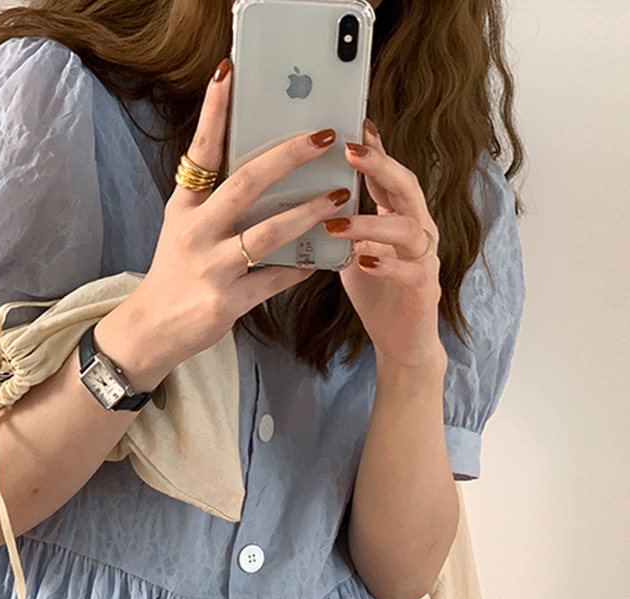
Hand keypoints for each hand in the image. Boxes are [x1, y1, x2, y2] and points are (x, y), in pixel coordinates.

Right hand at [120, 57, 353, 369]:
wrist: (152, 329)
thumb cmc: (176, 273)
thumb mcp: (185, 230)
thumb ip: (215, 202)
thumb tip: (265, 172)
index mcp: (184, 207)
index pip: (201, 151)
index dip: (214, 112)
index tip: (229, 73)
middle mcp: (195, 231)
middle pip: (247, 183)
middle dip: (289, 156)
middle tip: (324, 137)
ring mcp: (210, 267)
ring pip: (269, 233)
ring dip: (308, 214)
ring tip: (337, 198)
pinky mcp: (226, 300)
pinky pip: (274, 279)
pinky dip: (298, 269)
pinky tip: (318, 260)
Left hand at [324, 118, 445, 370]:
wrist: (400, 341)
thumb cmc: (375, 291)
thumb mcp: (354, 247)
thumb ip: (342, 219)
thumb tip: (305, 191)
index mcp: (400, 217)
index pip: (389, 175)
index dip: (375, 150)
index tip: (354, 124)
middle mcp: (418, 231)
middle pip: (408, 187)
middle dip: (380, 166)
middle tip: (350, 151)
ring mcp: (425, 260)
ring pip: (408, 230)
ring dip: (371, 223)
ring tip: (337, 222)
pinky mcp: (423, 291)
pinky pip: (410, 272)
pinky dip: (387, 265)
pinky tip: (364, 261)